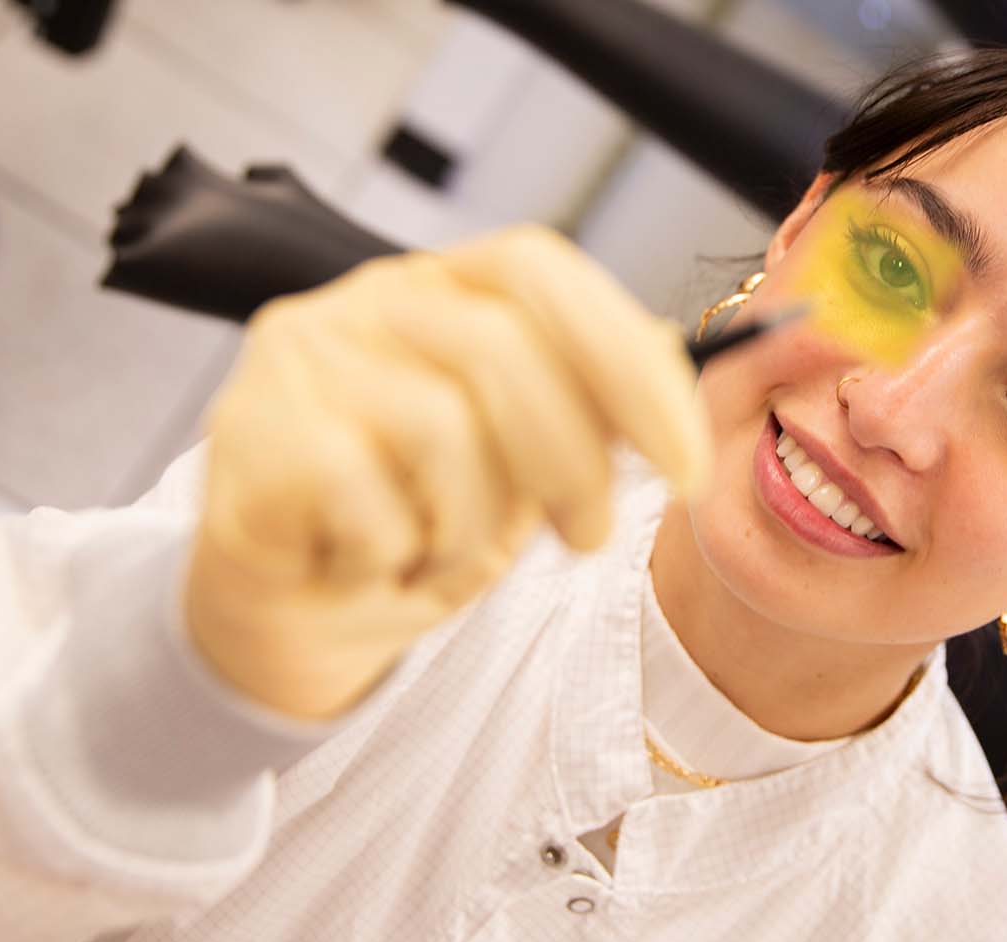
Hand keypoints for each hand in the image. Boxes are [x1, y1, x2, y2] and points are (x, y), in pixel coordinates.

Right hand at [183, 225, 710, 719]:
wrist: (295, 602)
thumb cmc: (423, 516)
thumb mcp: (533, 461)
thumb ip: (610, 403)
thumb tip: (754, 348)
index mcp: (448, 281)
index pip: (544, 274)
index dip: (628, 364)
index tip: (686, 466)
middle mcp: (369, 297)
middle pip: (503, 350)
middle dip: (574, 466)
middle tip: (590, 542)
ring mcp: (302, 356)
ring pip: (440, 430)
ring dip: (473, 529)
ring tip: (448, 556)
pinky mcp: (252, 433)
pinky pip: (369, 500)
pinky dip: (398, 558)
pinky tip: (377, 566)